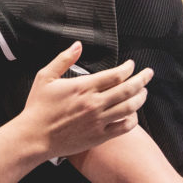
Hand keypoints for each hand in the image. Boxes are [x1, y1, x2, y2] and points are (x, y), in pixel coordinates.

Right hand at [21, 41, 151, 158]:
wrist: (34, 137)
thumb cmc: (38, 108)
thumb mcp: (45, 77)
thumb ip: (64, 59)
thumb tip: (78, 45)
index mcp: (84, 87)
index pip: (116, 74)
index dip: (128, 68)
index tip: (131, 65)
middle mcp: (95, 103)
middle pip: (128, 89)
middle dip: (142, 79)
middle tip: (148, 74)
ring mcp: (98, 121)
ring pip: (130, 107)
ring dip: (141, 98)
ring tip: (144, 92)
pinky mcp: (99, 136)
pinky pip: (124, 127)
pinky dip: (133, 119)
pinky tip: (133, 114)